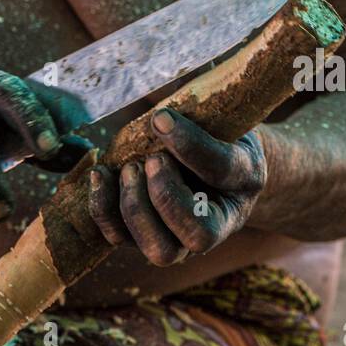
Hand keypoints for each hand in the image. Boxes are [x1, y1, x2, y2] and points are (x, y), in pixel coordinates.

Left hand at [87, 108, 266, 265]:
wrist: (212, 161)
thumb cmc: (215, 131)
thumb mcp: (220, 115)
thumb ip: (201, 108)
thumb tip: (168, 95)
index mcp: (244, 181)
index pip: (223, 170)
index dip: (190, 145)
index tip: (160, 118)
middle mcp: (219, 222)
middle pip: (199, 236)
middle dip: (166, 196)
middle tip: (150, 160)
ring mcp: (183, 238)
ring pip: (160, 250)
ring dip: (135, 207)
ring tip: (127, 169)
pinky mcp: (146, 237)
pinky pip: (119, 238)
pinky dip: (103, 208)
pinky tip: (101, 173)